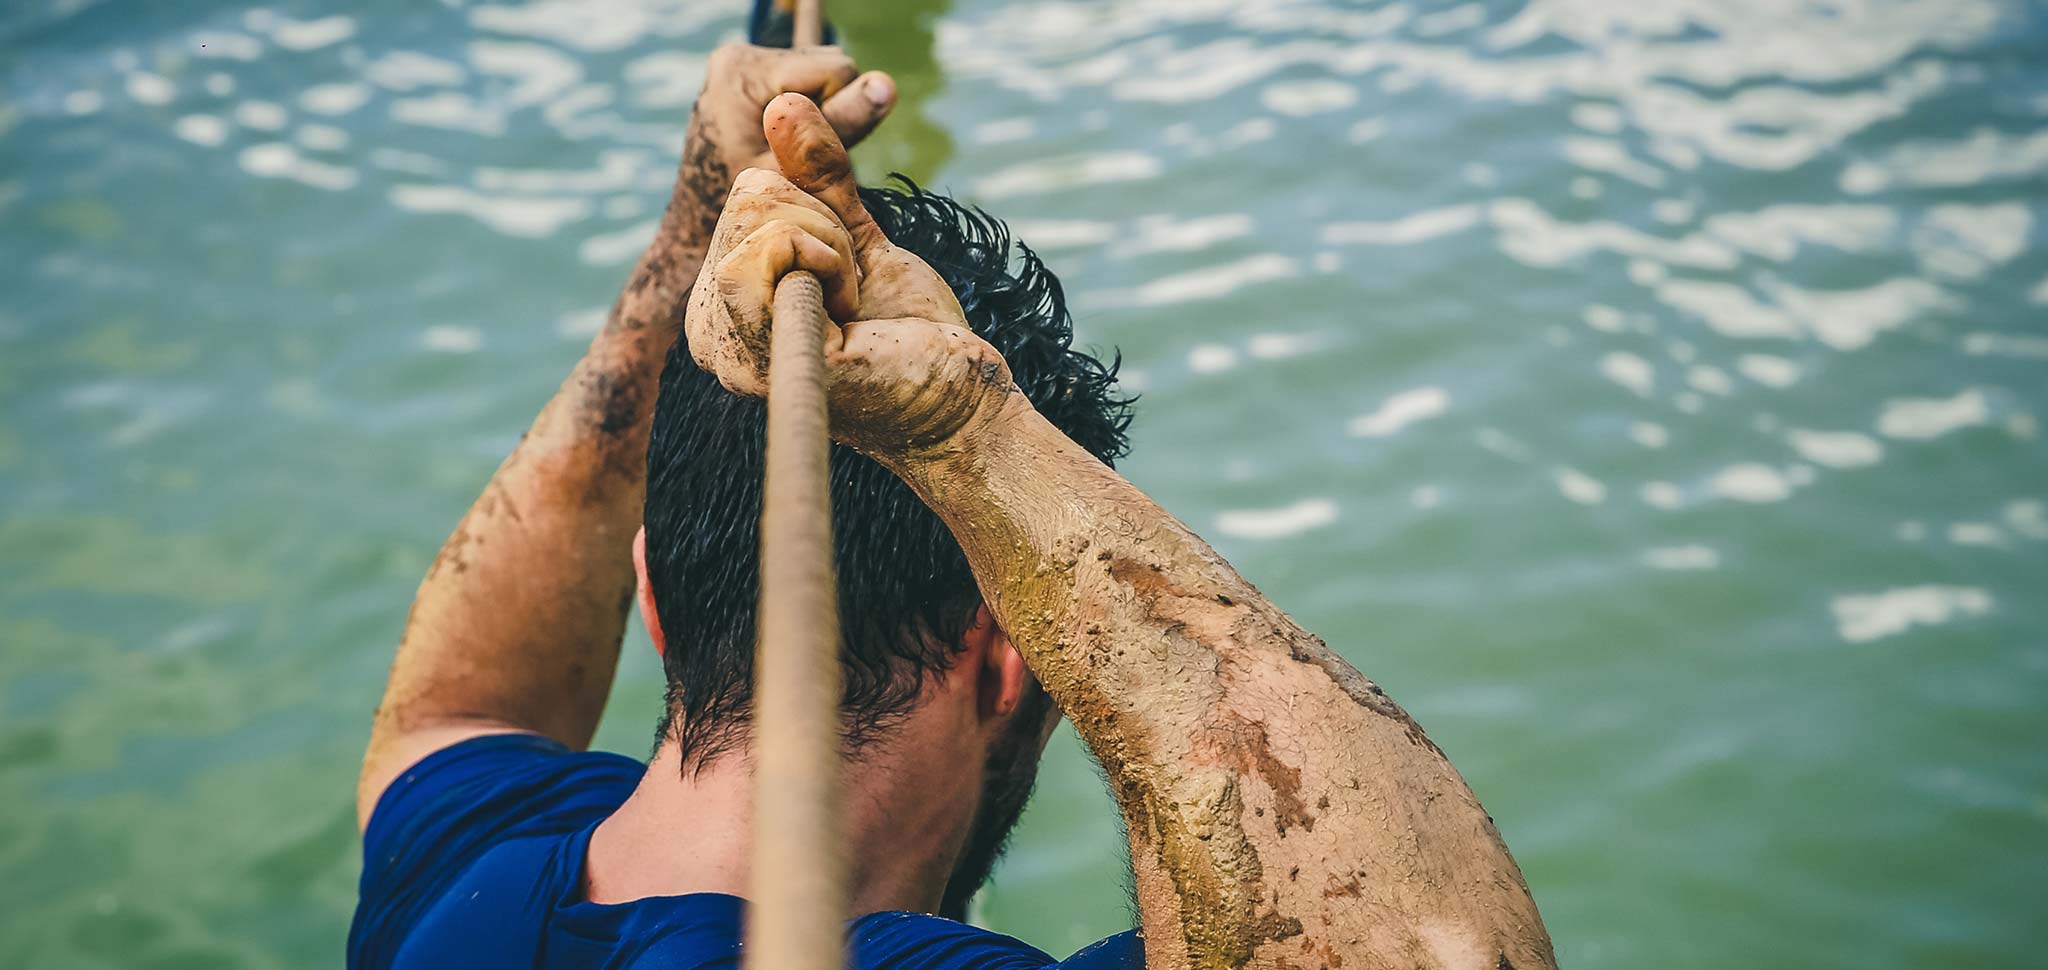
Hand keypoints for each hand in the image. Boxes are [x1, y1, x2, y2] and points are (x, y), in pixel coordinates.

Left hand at [668, 44, 896, 245]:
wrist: (702, 228)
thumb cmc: (752, 208)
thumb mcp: (802, 170)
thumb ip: (843, 126)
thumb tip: (887, 86)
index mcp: (744, 70)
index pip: (835, 69)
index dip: (841, 114)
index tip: (818, 153)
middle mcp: (739, 56)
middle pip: (830, 66)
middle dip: (832, 111)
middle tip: (805, 157)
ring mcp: (742, 64)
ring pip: (822, 75)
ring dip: (822, 114)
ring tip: (794, 154)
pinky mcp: (749, 76)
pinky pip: (805, 83)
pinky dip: (809, 112)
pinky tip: (792, 138)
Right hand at [685, 94, 1017, 461]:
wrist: (958, 400)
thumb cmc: (910, 332)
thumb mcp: (859, 237)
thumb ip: (820, 177)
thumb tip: (785, 103)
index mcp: (721, 305)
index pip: (744, 195)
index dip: (813, 211)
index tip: (847, 275)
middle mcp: (710, 330)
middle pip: (749, 196)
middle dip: (825, 224)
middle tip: (854, 292)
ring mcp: (732, 348)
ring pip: (760, 216)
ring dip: (833, 245)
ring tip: (853, 305)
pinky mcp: (764, 353)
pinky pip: (771, 249)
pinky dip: (830, 257)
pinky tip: (852, 307)